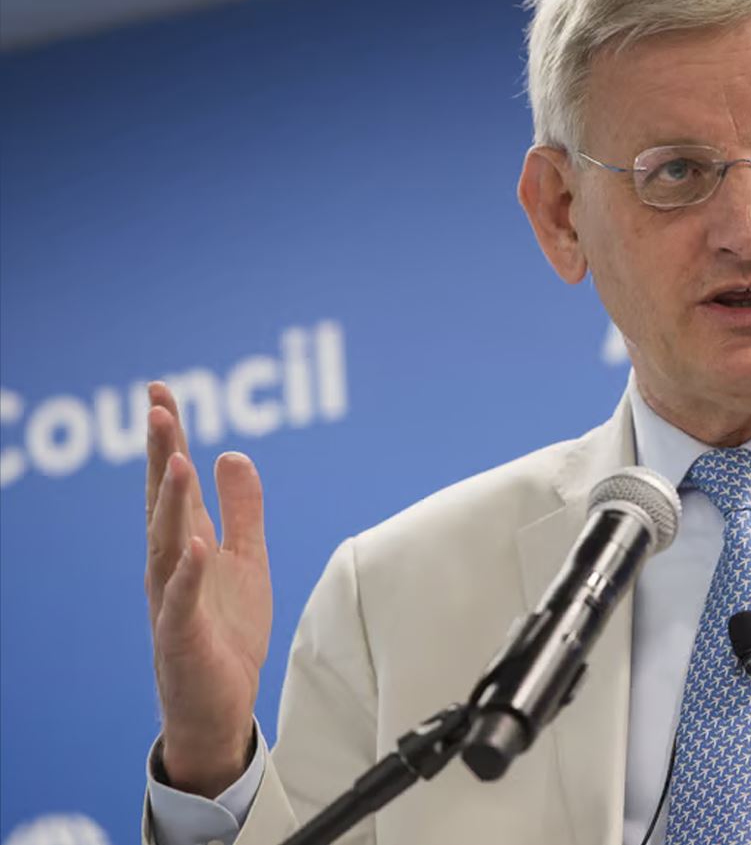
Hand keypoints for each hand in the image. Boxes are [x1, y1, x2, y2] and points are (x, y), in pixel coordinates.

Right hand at [145, 382, 271, 796]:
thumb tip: (234, 453)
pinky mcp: (181, 638)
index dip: (169, 438)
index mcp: (187, 542)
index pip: (173, 482)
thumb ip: (242, 508)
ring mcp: (172, 601)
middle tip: (158, 409)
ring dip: (172, 504)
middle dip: (162, 456)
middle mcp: (171, 565)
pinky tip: (195, 547)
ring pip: (166, 546)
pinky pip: (182, 603)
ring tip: (180, 461)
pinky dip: (187, 575)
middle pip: (163, 503)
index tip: (161, 391)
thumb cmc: (228, 629)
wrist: (222, 704)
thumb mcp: (247, 558)